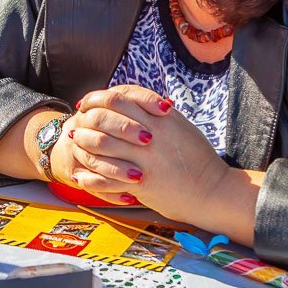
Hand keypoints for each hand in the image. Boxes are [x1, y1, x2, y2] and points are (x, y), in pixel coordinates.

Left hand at [55, 85, 231, 224]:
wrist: (213, 190)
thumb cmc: (197, 158)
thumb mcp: (179, 125)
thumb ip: (155, 112)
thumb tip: (129, 100)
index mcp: (161, 116)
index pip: (119, 97)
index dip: (97, 98)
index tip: (87, 104)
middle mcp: (152, 133)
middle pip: (105, 117)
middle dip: (85, 121)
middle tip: (76, 125)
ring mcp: (146, 157)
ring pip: (101, 145)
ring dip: (83, 145)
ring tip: (74, 147)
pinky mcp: (143, 182)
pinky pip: (107, 177)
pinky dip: (90, 177)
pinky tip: (81, 177)